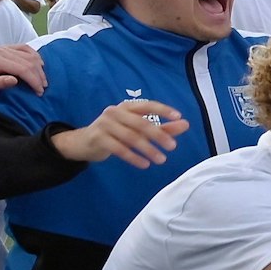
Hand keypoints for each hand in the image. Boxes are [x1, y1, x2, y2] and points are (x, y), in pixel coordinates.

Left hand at [0, 45, 44, 96]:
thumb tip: (15, 80)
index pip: (22, 68)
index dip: (34, 80)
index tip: (39, 92)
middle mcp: (2, 50)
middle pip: (29, 61)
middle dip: (39, 76)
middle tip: (42, 89)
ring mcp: (5, 47)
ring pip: (30, 55)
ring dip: (39, 68)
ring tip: (42, 80)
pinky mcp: (7, 47)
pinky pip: (26, 48)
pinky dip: (35, 56)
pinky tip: (39, 65)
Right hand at [50, 100, 187, 168]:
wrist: (84, 142)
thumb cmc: (116, 133)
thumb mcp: (138, 128)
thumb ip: (163, 127)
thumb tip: (185, 124)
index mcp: (127, 106)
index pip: (148, 105)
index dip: (163, 110)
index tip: (178, 116)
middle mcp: (115, 111)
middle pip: (141, 123)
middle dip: (158, 135)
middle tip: (173, 146)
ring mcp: (104, 124)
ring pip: (130, 137)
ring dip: (148, 149)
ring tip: (161, 160)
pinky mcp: (97, 137)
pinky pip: (118, 148)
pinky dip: (133, 157)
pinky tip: (144, 164)